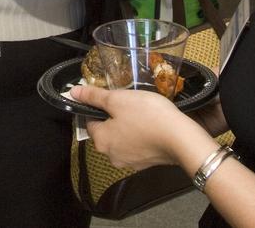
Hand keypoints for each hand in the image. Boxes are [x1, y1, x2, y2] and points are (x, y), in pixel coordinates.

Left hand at [70, 84, 186, 170]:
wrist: (181, 138)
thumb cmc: (147, 116)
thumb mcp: (117, 99)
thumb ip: (94, 96)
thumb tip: (73, 92)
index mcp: (101, 141)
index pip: (90, 121)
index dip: (98, 106)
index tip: (112, 97)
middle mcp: (111, 156)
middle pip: (106, 130)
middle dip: (114, 116)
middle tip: (128, 102)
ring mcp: (130, 162)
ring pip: (122, 138)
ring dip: (128, 125)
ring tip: (141, 112)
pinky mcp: (146, 163)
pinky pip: (137, 145)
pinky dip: (140, 135)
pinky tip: (151, 124)